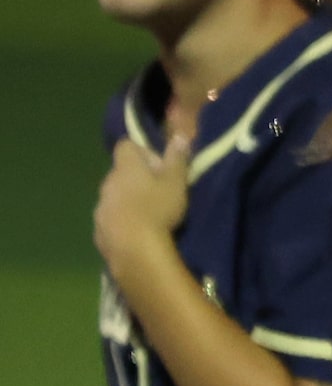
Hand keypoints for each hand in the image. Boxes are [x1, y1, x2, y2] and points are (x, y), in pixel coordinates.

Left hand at [94, 133, 190, 277]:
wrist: (134, 249)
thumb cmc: (158, 209)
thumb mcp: (176, 183)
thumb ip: (177, 159)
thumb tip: (179, 136)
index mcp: (126, 167)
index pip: (126, 145)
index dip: (143, 152)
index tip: (160, 167)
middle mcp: (108, 182)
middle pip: (121, 172)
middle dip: (138, 179)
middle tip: (160, 195)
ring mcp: (100, 206)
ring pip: (115, 196)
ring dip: (129, 201)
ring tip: (150, 218)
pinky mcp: (99, 229)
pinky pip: (111, 218)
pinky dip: (122, 222)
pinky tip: (138, 235)